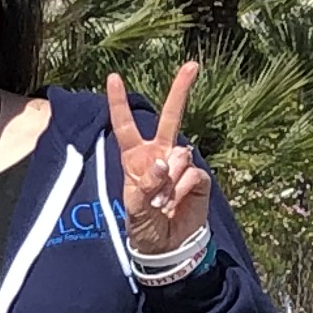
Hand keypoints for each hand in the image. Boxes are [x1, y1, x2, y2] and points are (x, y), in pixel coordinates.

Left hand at [106, 64, 213, 258]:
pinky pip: (191, 175)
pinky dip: (182, 191)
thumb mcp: (135, 208)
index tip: (114, 77)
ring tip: (162, 204)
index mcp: (136, 158)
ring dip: (169, 183)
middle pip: (170, 117)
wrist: (167, 247)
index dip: (119, 103)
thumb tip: (164, 162)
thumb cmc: (144, 226)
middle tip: (192, 65)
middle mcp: (160, 155)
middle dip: (180, 90)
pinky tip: (177, 204)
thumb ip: (146, 185)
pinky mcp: (199, 178)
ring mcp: (180, 164)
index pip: (125, 126)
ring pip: (179, 157)